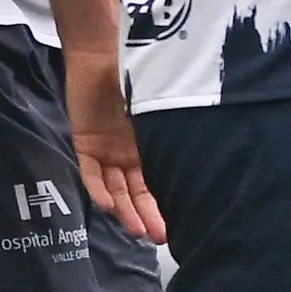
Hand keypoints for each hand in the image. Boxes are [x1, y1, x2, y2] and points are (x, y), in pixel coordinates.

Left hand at [65, 35, 165, 245]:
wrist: (104, 52)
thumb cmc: (138, 72)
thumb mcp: (161, 102)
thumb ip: (171, 125)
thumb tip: (205, 146)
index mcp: (151, 146)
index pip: (158, 182)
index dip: (166, 204)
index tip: (181, 224)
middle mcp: (129, 155)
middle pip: (138, 192)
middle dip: (149, 216)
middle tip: (160, 238)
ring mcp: (107, 152)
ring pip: (117, 189)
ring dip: (126, 211)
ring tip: (137, 232)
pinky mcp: (85, 145)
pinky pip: (92, 173)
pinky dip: (100, 190)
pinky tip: (110, 206)